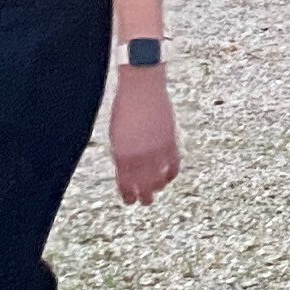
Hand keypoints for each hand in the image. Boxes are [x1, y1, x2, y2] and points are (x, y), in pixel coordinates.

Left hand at [108, 67, 179, 203]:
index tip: (129, 200)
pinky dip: (171, 174)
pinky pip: (173, 165)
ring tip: (157, 191)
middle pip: (143, 186)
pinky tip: (169, 177)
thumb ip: (121, 154)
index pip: (126, 184)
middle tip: (145, 201)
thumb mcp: (116, 134)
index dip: (128, 194)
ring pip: (159, 179)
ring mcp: (156, 149)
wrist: (141, 87)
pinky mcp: (170, 141)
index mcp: (122, 154)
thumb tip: (127, 171)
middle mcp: (139, 155)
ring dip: (158, 187)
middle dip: (144, 197)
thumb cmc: (125, 107)